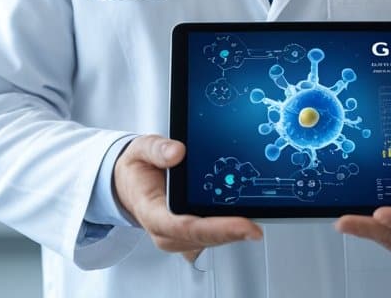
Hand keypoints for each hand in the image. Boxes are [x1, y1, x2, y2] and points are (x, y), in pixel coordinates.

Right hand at [113, 135, 261, 262]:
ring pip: (211, 241)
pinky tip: (244, 214)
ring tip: (257, 215)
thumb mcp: (140, 150)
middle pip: (204, 238)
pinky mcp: (189, 236)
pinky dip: (229, 228)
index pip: (185, 227)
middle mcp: (165, 231)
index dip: (218, 229)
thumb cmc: (137, 169)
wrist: (130, 183)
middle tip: (260, 221)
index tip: (245, 224)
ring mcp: (177, 237)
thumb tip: (177, 152)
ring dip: (233, 232)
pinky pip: (212, 237)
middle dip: (233, 232)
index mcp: (151, 212)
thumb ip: (156, 149)